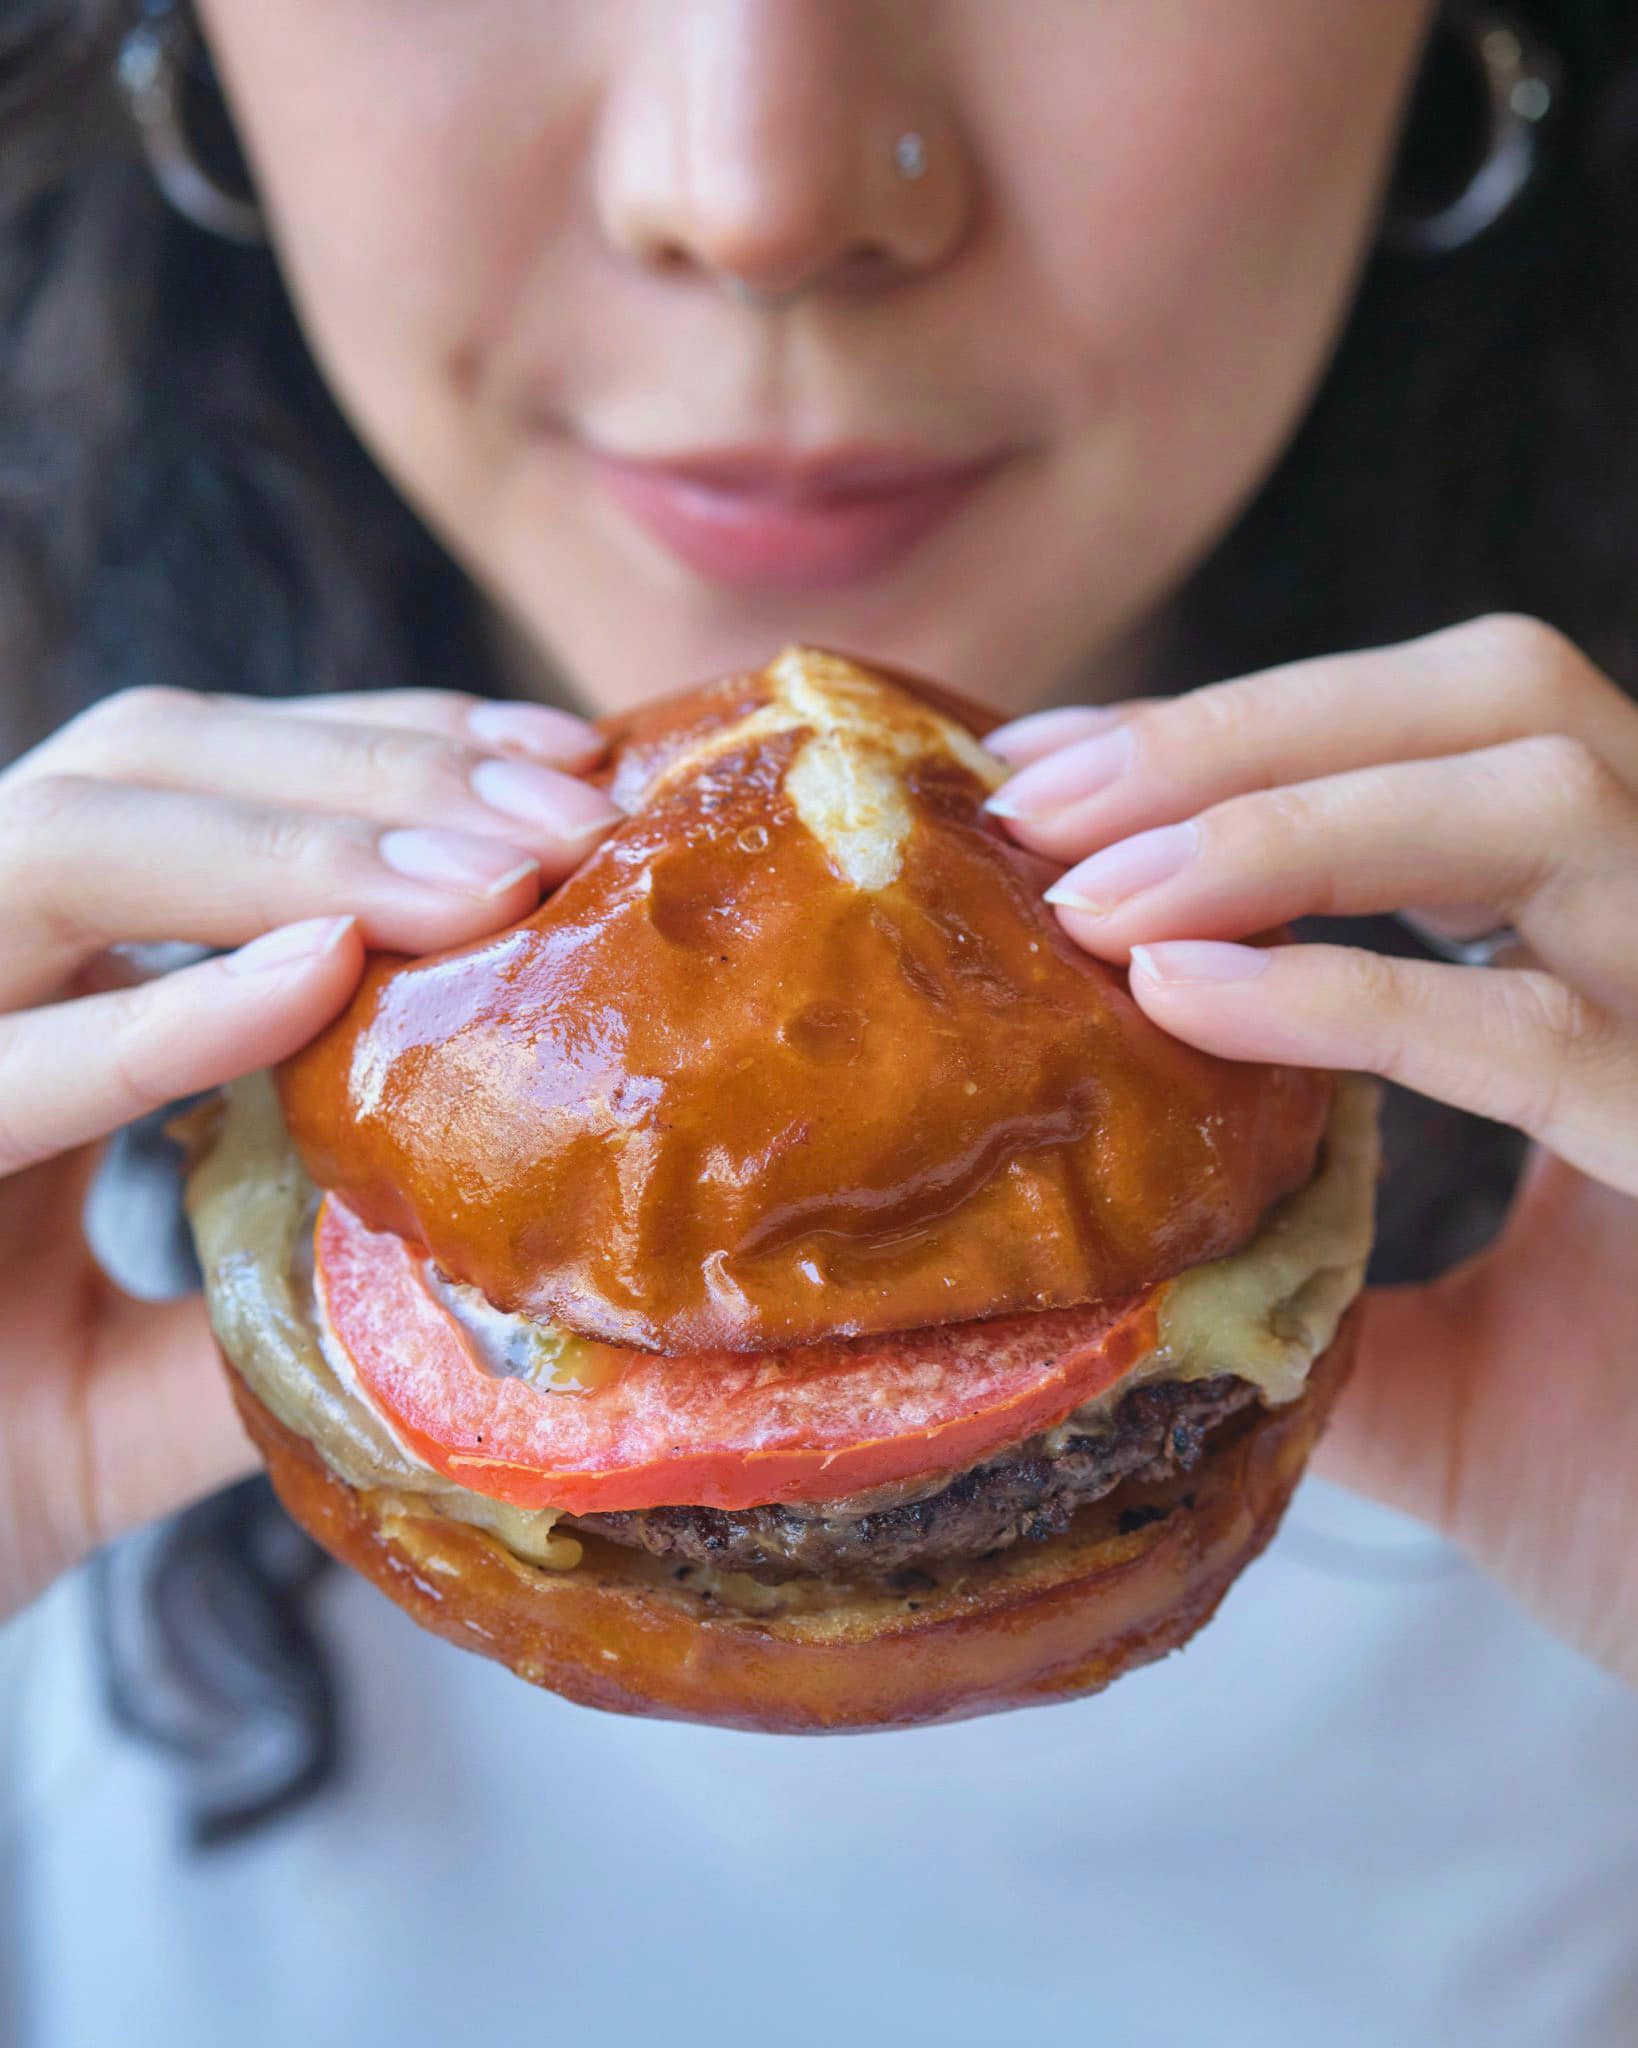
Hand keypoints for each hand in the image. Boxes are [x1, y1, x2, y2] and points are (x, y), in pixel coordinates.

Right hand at [0, 684, 617, 1621]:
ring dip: (296, 851)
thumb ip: (288, 1297)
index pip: (215, 786)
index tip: (574, 768)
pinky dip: (162, 1017)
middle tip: (577, 814)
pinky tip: (320, 976)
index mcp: (21, 975)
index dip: (391, 747)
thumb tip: (515, 1264)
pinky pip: (1, 1070)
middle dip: (379, 767)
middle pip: (152, 759)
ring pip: (66, 843)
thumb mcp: (150, 1382)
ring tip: (485, 888)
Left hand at [985, 615, 1637, 1683]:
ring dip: (1283, 821)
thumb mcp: (1438, 1377)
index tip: (1044, 772)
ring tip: (1092, 902)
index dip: (1242, 734)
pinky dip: (1351, 997)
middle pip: (1501, 703)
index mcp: (1632, 966)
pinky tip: (1185, 997)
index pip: (1439, 754)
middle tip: (1036, 804)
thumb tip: (1111, 1265)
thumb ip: (1303, 1289)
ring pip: (1546, 796)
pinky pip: (1541, 1034)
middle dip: (1248, 728)